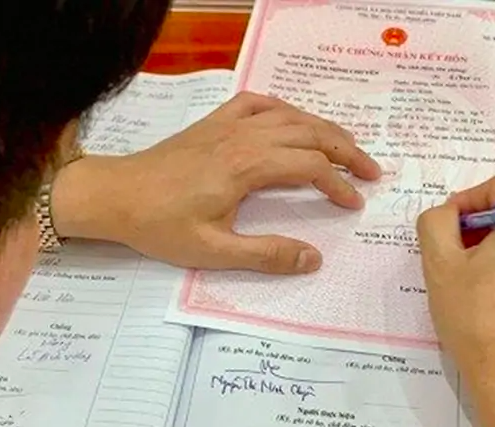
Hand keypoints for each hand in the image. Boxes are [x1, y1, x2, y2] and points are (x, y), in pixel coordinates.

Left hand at [51, 92, 380, 272]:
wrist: (115, 195)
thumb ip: (267, 255)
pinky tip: (293, 119)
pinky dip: (285, 109)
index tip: (354, 203)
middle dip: (346, 151)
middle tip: (371, 171)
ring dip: (323, 128)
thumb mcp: (214, 251)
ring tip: (346, 146)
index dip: (338, 184)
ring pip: (290, 115)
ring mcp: (229, 124)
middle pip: (309, 133)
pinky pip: (259, 103)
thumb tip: (315, 259)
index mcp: (247, 167)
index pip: (309, 167)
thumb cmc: (161, 225)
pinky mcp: (215, 122)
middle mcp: (245, 137)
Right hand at [417, 174, 494, 426]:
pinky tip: (491, 289)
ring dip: (493, 242)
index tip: (445, 228)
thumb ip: (435, 221)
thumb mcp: (440, 264)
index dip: (465, 200)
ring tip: (468, 274)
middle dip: (478, 223)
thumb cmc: (479, 320)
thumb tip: (447, 213)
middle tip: (452, 252)